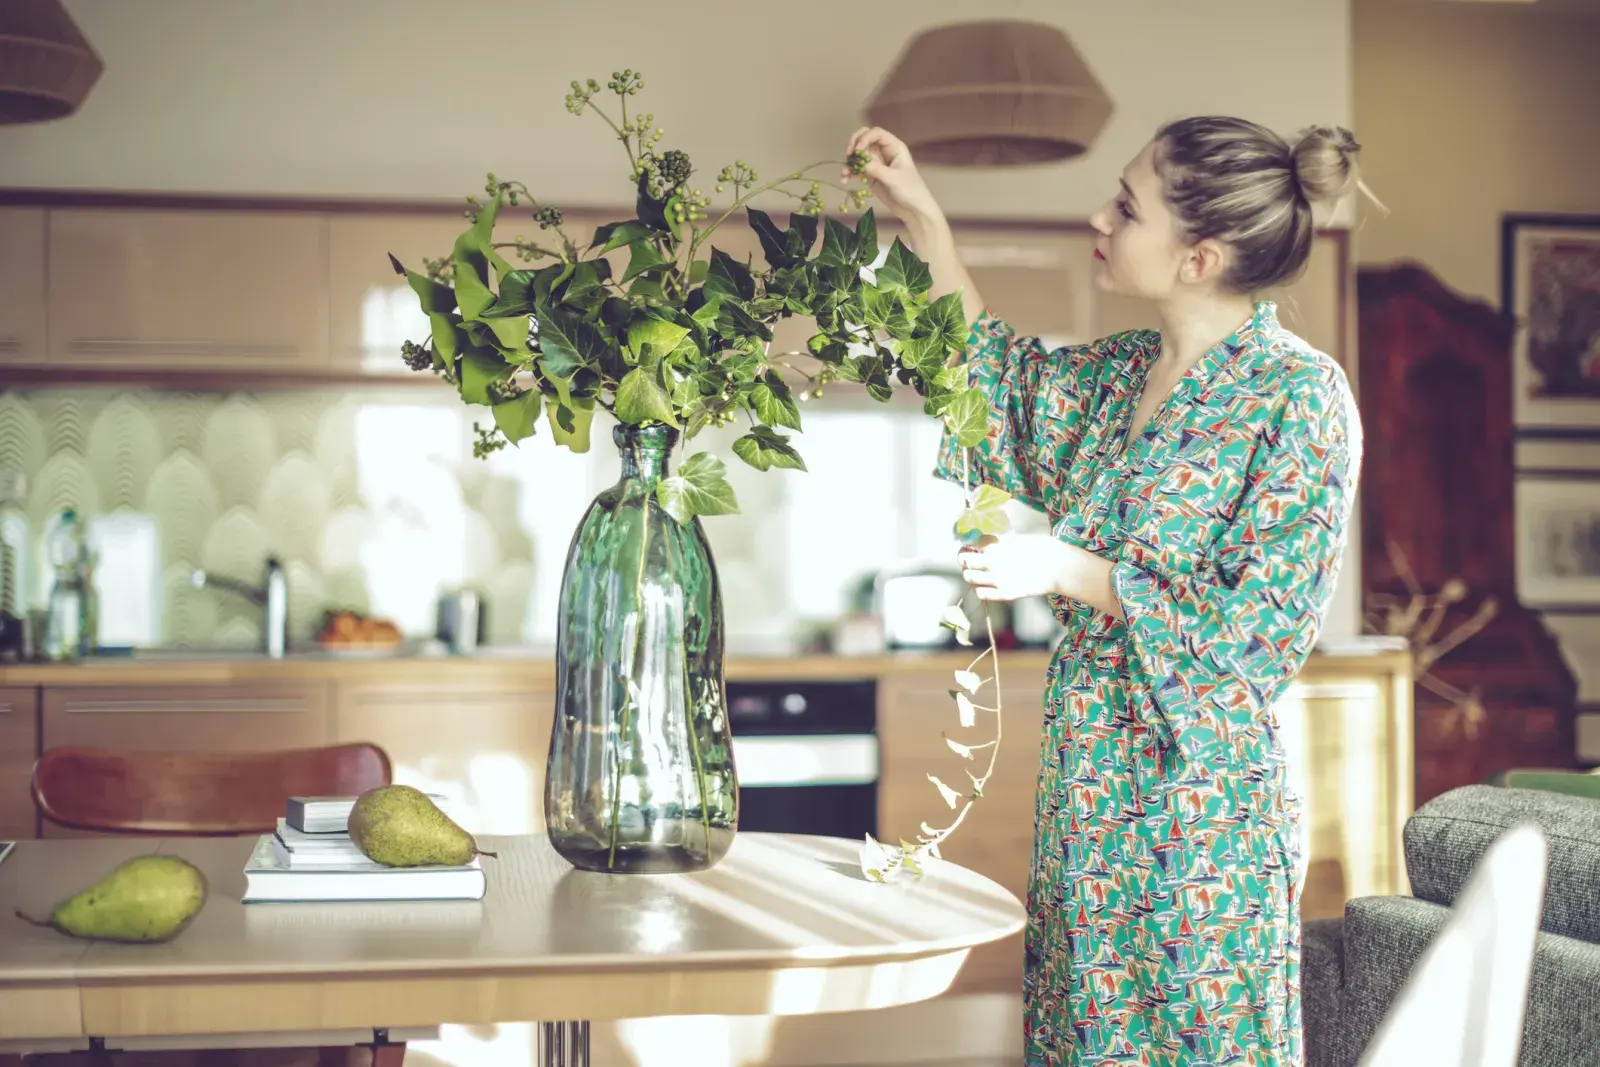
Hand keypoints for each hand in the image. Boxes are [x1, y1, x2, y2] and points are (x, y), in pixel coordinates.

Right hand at [843, 126, 944, 233]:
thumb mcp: (893, 179)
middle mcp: (884, 152)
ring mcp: (877, 163)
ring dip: (849, 162)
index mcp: (894, 147)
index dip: (864, 138)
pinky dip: (850, 173)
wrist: (913, 209)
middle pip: (864, 139)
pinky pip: (858, 169)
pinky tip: (845, 180)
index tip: (857, 151)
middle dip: (854, 145)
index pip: (876, 133)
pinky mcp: (871, 175)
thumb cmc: (910, 191)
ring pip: (859, 155)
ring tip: (844, 173)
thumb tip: (859, 163)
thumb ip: (876, 169)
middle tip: (848, 155)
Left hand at [957, 534, 1076, 601]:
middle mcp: (993, 561)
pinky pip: (981, 594)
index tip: (971, 545)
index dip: (968, 543)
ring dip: (971, 574)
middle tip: (971, 560)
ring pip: (968, 577)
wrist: (1059, 567)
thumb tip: (986, 541)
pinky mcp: (1005, 593)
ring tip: (979, 574)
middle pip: (963, 559)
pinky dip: (981, 590)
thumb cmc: (1043, 548)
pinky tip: (988, 586)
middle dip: (964, 559)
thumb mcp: (1017, 538)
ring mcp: (998, 578)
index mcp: (997, 544)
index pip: (969, 541)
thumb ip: (999, 541)